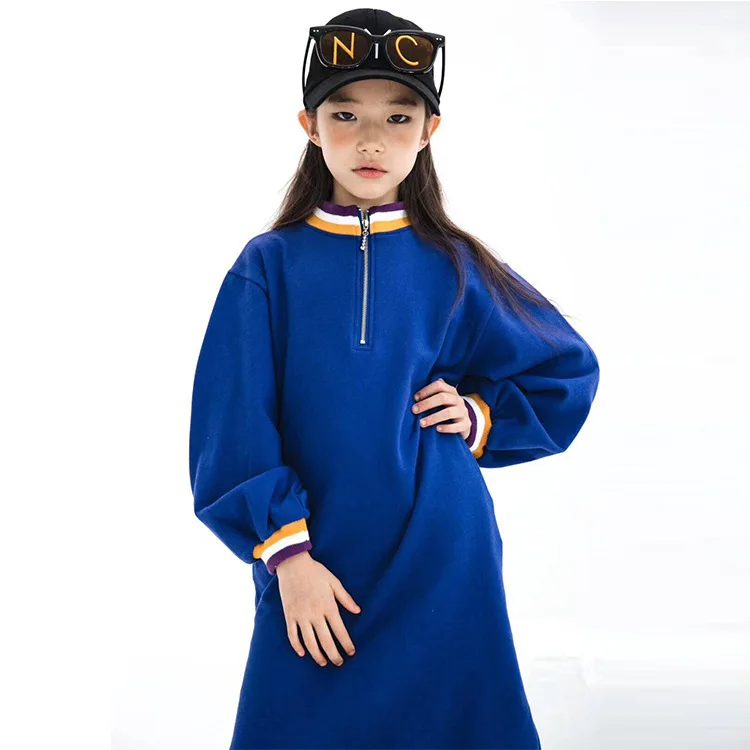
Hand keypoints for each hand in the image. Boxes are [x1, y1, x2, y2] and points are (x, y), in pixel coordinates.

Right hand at [275, 552, 360, 666]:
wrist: (293, 564)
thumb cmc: (316, 572)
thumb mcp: (334, 582)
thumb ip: (345, 598)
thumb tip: (358, 611)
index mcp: (328, 606)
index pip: (340, 631)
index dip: (346, 644)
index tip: (351, 653)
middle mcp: (314, 614)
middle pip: (326, 641)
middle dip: (334, 655)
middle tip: (339, 663)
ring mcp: (300, 616)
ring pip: (309, 642)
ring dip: (317, 655)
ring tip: (323, 662)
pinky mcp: (289, 615)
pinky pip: (292, 635)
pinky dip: (297, 646)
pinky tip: (303, 653)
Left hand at [412, 377, 470, 439]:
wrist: (463, 424)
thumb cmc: (445, 409)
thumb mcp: (441, 400)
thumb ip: (431, 394)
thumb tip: (414, 392)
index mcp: (451, 391)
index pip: (439, 385)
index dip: (426, 390)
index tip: (415, 398)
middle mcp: (458, 400)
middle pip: (443, 398)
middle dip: (427, 403)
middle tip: (414, 410)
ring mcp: (463, 412)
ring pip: (449, 412)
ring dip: (433, 417)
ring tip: (421, 423)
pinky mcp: (467, 424)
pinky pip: (457, 426)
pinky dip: (447, 428)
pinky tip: (437, 429)